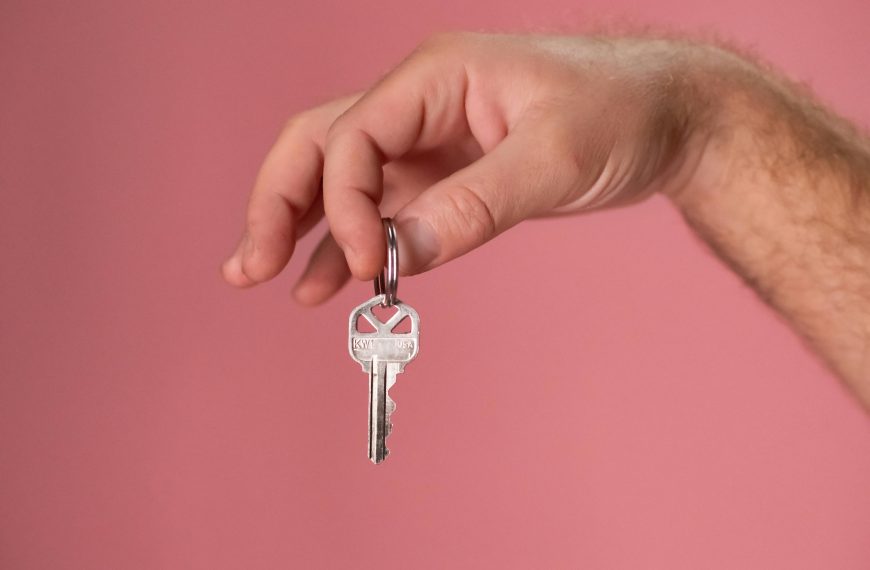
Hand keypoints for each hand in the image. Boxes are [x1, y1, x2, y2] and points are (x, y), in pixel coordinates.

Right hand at [221, 33, 717, 303]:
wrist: (668, 118)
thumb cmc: (620, 113)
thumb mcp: (554, 157)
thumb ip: (475, 205)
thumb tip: (401, 256)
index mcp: (433, 77)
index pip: (352, 138)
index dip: (343, 205)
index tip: (365, 267)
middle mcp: (417, 105)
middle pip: (319, 145)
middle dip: (277, 203)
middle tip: (250, 267)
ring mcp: (427, 142)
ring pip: (339, 178)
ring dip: (298, 225)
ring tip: (261, 276)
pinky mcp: (445, 177)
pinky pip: (380, 209)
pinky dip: (348, 242)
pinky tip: (325, 280)